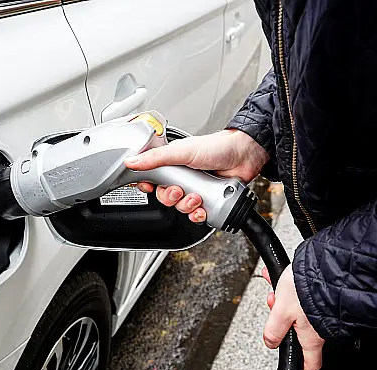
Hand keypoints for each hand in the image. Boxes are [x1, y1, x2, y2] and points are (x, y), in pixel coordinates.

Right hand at [124, 129, 268, 222]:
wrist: (245, 155)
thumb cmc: (217, 147)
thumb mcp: (181, 151)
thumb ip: (155, 158)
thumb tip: (131, 162)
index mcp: (172, 164)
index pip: (152, 179)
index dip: (149, 186)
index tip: (151, 187)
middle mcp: (183, 177)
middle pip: (165, 197)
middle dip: (171, 198)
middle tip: (179, 190)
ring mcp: (196, 189)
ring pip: (180, 208)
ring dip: (186, 206)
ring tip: (196, 197)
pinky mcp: (208, 200)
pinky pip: (197, 215)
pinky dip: (198, 215)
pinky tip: (202, 209)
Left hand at [262, 265, 324, 369]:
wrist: (329, 264)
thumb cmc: (309, 288)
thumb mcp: (282, 311)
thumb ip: (274, 330)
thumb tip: (270, 343)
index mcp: (311, 337)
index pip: (310, 363)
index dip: (299, 366)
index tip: (291, 363)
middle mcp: (321, 327)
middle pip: (298, 331)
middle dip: (281, 317)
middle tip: (273, 303)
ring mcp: (325, 311)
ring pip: (299, 310)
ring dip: (284, 297)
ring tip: (275, 283)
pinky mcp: (325, 294)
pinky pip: (305, 295)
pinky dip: (293, 287)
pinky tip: (283, 275)